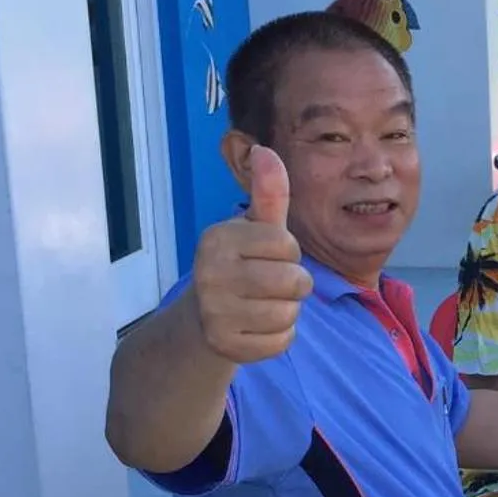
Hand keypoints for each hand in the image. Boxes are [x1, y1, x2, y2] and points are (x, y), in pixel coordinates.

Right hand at [188, 147, 312, 363]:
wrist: (202, 318)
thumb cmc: (239, 264)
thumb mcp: (254, 228)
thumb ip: (268, 193)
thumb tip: (266, 150)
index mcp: (216, 238)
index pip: (287, 245)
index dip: (287, 253)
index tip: (264, 256)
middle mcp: (209, 273)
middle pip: (295, 281)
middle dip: (293, 284)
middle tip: (268, 284)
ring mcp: (214, 312)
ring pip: (289, 313)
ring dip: (286, 311)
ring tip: (261, 304)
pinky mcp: (225, 346)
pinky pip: (281, 342)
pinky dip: (278, 337)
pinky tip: (256, 327)